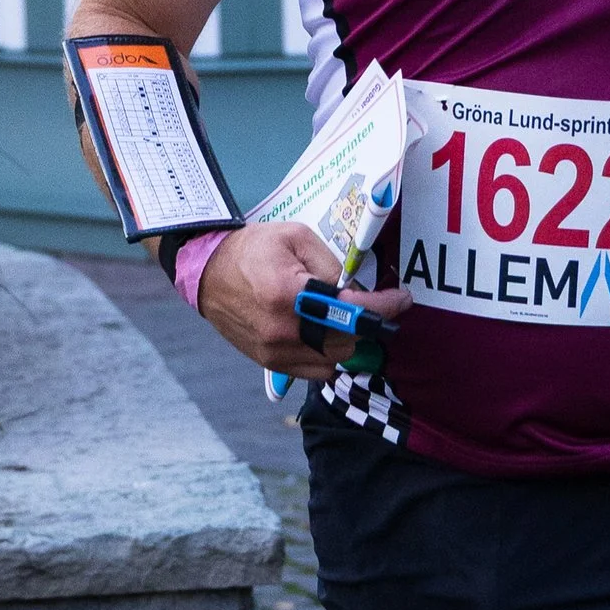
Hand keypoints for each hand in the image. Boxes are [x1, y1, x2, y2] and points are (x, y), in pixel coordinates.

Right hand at [196, 222, 409, 377]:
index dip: (384, 306)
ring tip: (348, 319)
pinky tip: (329, 336)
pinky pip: (318, 372)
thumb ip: (331, 264)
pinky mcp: (271, 364)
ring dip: (351, 341)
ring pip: (337, 359)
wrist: (208, 274)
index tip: (402, 299)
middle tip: (373, 305)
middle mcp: (283, 329)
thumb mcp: (296, 237)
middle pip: (348, 339)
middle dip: (368, 323)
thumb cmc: (253, 249)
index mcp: (288, 293)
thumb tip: (357, 291)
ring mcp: (276, 351)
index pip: (351, 309)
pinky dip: (332, 357)